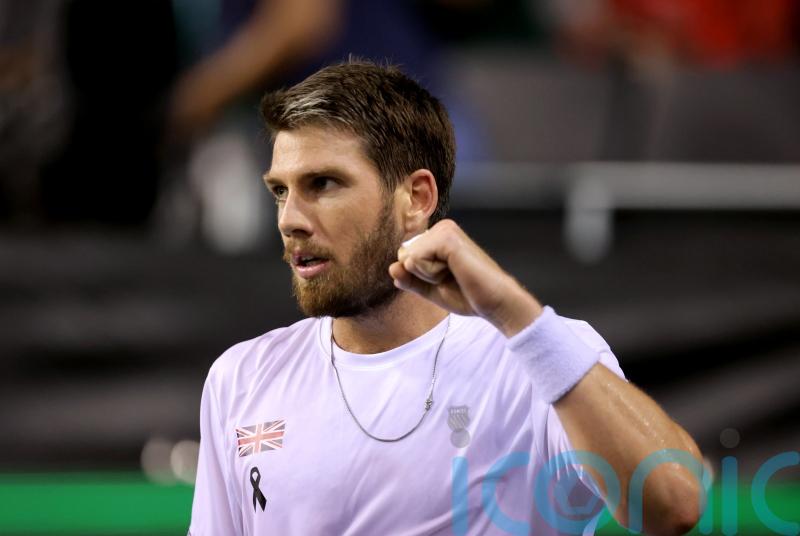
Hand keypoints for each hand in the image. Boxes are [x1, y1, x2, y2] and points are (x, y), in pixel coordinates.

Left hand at [388, 219, 543, 336]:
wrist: (494, 303)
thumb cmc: (469, 295)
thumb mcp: (431, 289)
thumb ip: (410, 279)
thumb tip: (391, 268)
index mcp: (438, 237)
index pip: (404, 257)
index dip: (419, 276)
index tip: (446, 279)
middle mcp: (441, 228)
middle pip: (403, 255)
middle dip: (421, 275)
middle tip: (451, 278)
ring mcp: (445, 229)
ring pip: (408, 257)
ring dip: (427, 275)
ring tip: (454, 274)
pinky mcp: (447, 237)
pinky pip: (416, 259)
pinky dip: (430, 274)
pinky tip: (454, 272)